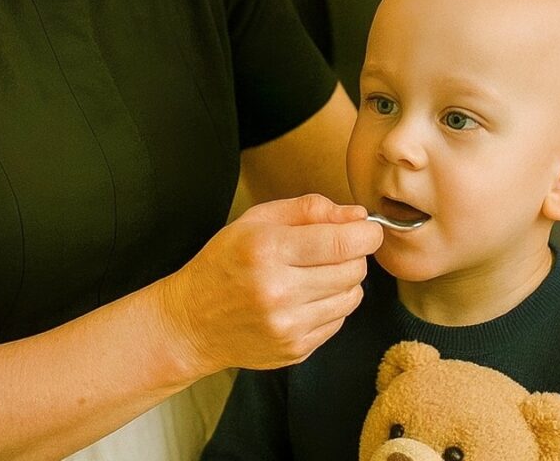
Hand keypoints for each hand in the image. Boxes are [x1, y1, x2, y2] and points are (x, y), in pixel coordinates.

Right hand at [163, 194, 382, 374]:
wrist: (191, 322)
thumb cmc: (223, 264)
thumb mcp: (256, 221)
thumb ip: (309, 210)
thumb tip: (358, 217)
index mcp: (267, 250)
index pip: (343, 243)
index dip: (367, 234)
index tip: (368, 230)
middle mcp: (278, 291)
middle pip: (353, 270)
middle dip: (352, 255)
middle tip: (331, 251)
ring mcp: (287, 326)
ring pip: (352, 297)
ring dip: (343, 282)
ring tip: (314, 276)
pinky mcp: (295, 350)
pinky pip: (338, 322)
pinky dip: (330, 306)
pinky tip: (303, 300)